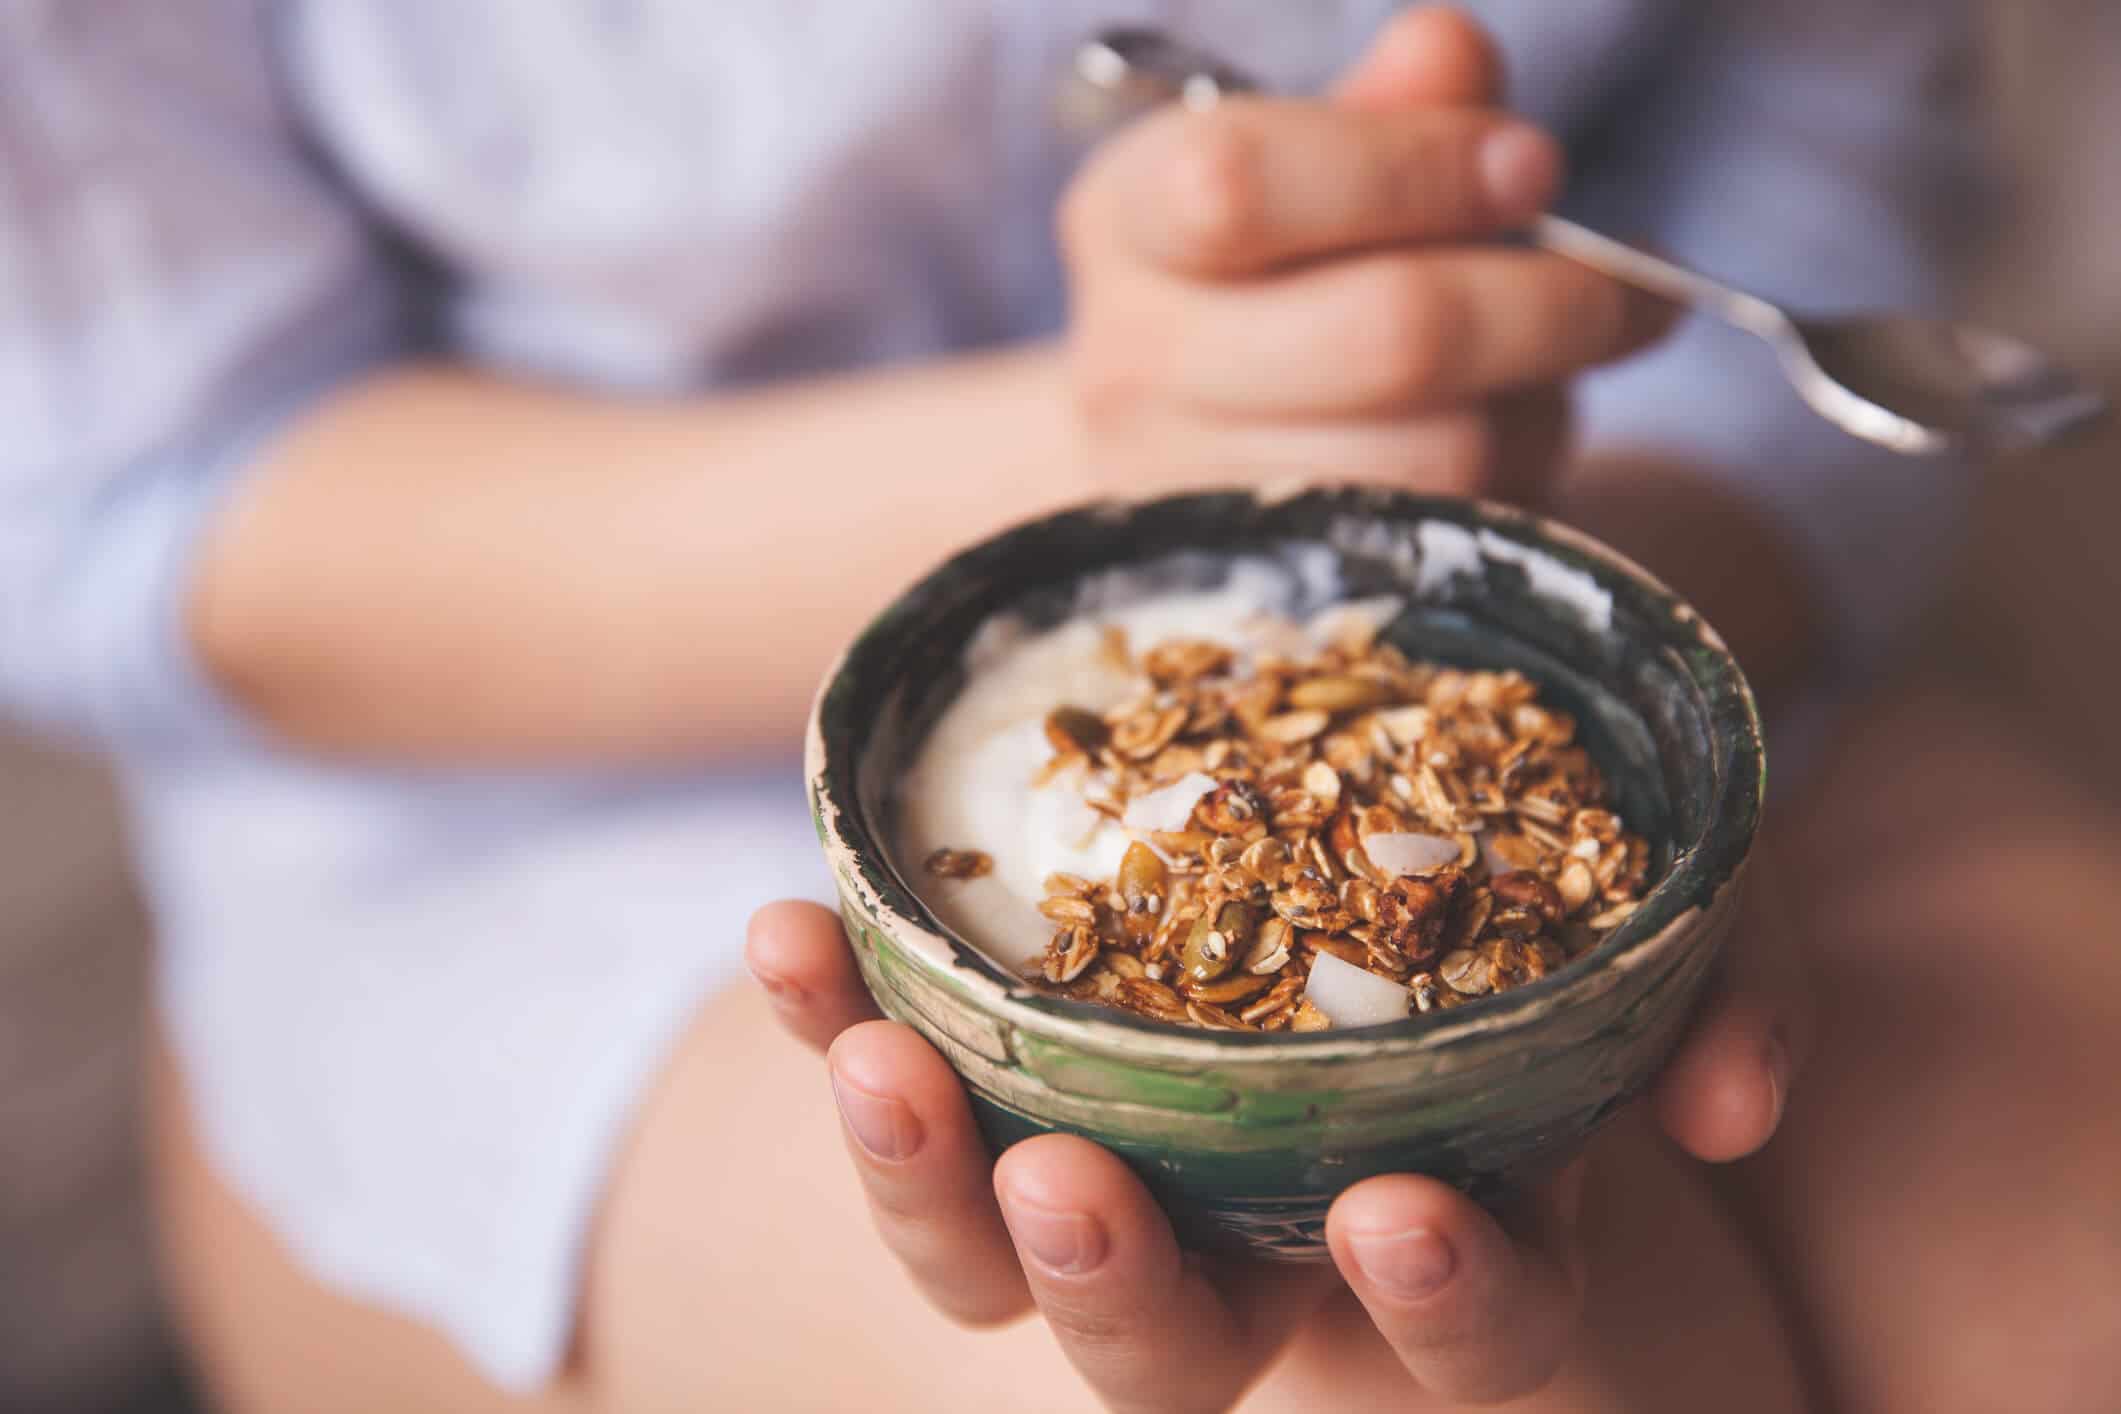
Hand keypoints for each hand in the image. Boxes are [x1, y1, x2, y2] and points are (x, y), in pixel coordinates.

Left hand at [747, 871, 1808, 1410]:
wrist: (1397, 747)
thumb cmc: (1551, 862)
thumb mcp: (1677, 903)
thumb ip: (1735, 986)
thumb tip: (1728, 1104)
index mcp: (1447, 1227)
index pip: (1464, 1336)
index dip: (1445, 1307)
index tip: (1400, 1209)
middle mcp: (1264, 1231)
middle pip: (1171, 1350)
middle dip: (1112, 1291)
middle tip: (1067, 1185)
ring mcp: (1124, 1146)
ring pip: (995, 1255)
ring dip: (924, 1181)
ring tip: (874, 1061)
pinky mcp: (1006, 1049)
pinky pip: (904, 1066)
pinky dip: (835, 1015)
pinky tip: (790, 933)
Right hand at [1059, 7, 1671, 504]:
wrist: (1184, 442)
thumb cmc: (1273, 273)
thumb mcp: (1315, 163)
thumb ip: (1390, 105)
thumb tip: (1447, 51)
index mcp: (1130, 221)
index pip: (1241, 182)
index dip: (1413, 169)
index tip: (1532, 165)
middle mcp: (1135, 363)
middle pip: (1384, 333)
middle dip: (1542, 300)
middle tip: (1625, 285)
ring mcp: (1198, 494)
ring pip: (1439, 453)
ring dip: (1537, 400)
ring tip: (1555, 362)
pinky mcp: (1279, 591)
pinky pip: (1452, 534)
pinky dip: (1516, 476)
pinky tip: (1512, 430)